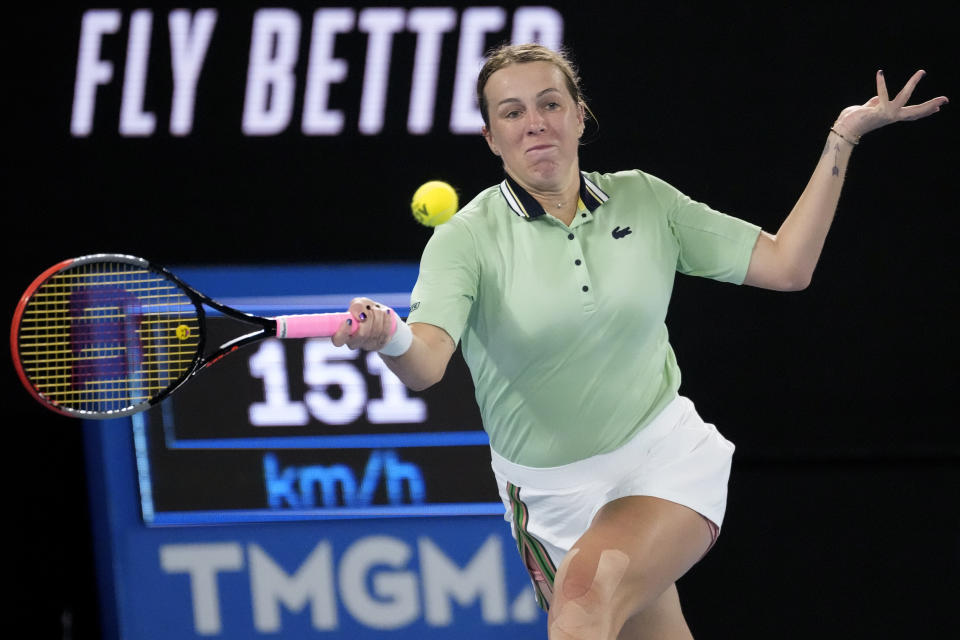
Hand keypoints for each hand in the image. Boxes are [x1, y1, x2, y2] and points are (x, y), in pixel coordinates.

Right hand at [330, 297, 394, 350]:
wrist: (379, 315)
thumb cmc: (364, 310)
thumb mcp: (358, 304)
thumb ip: (357, 307)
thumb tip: (361, 315)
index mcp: (342, 334)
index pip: (338, 340)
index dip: (343, 332)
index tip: (349, 320)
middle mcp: (354, 342)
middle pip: (362, 334)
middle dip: (368, 318)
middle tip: (369, 310)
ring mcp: (367, 345)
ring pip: (375, 332)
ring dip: (378, 316)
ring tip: (377, 309)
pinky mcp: (379, 344)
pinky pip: (385, 332)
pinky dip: (386, 320)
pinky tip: (385, 313)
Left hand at [833, 70, 947, 140]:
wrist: (844, 129)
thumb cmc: (854, 120)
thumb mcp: (868, 109)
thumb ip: (874, 103)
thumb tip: (877, 98)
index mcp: (892, 115)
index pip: (912, 113)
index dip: (925, 110)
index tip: (938, 107)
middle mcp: (892, 116)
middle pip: (915, 111)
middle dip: (930, 105)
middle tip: (945, 99)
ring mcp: (887, 114)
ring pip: (904, 98)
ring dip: (913, 84)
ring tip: (921, 72)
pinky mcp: (878, 111)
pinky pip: (882, 94)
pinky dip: (880, 83)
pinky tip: (880, 73)